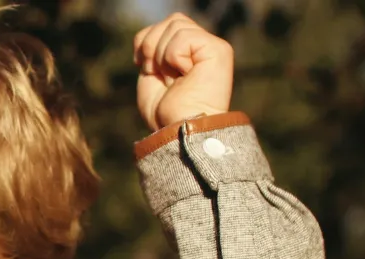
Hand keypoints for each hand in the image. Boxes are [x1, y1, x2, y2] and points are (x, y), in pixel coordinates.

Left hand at [134, 13, 233, 131]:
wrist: (179, 132)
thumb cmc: (166, 114)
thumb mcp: (151, 75)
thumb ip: (153, 49)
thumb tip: (150, 34)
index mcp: (190, 52)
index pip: (165, 25)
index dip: (146, 42)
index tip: (145, 69)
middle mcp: (205, 46)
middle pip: (171, 20)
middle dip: (152, 45)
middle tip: (158, 74)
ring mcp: (214, 47)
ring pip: (176, 24)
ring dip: (161, 55)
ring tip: (171, 78)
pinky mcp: (218, 50)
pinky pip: (183, 36)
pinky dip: (172, 57)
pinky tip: (183, 75)